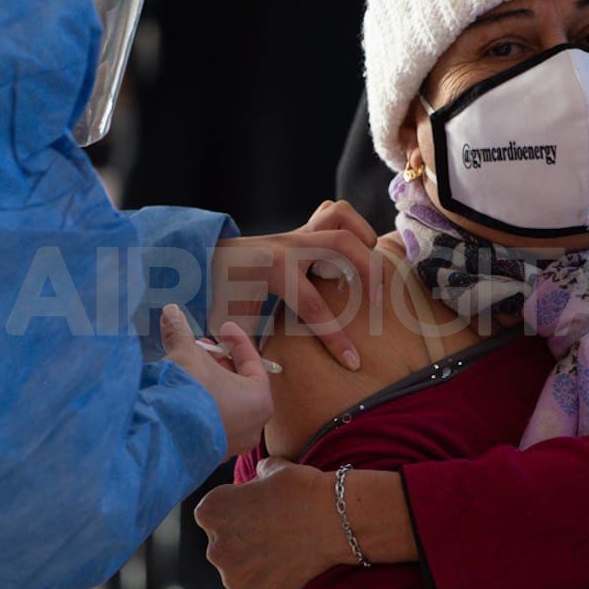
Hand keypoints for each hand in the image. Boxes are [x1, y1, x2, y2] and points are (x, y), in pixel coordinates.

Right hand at [160, 304, 272, 458]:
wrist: (163, 435)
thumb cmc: (190, 393)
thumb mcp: (186, 354)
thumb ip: (181, 333)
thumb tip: (172, 312)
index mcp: (259, 400)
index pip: (253, 363)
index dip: (237, 341)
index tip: (224, 328)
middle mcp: (251, 427)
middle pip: (239, 385)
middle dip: (219, 363)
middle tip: (201, 347)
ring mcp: (230, 445)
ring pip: (224, 406)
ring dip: (208, 384)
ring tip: (188, 367)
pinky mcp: (208, 455)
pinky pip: (209, 423)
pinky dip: (200, 406)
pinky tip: (181, 394)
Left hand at [194, 458, 346, 588]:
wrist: (334, 518)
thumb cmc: (301, 489)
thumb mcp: (271, 469)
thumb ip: (256, 475)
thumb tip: (258, 475)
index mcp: (210, 512)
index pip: (212, 513)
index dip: (234, 509)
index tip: (255, 508)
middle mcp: (215, 547)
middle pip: (223, 543)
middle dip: (241, 537)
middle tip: (270, 529)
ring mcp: (235, 576)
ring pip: (238, 568)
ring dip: (252, 561)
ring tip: (280, 546)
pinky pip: (257, 586)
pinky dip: (269, 578)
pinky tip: (286, 562)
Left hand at [211, 200, 377, 370]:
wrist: (208, 260)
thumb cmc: (221, 294)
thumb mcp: (232, 322)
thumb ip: (250, 346)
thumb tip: (270, 376)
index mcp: (272, 271)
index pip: (312, 306)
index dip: (335, 338)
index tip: (353, 361)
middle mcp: (289, 246)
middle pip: (340, 246)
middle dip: (368, 272)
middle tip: (379, 303)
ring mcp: (298, 233)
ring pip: (341, 216)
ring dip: (364, 239)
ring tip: (373, 268)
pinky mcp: (304, 230)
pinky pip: (335, 212)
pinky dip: (354, 225)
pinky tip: (359, 251)